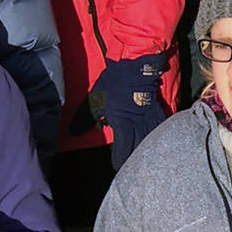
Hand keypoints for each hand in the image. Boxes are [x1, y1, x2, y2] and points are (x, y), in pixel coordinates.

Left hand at [89, 51, 170, 168]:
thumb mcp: (95, 101)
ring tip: (141, 157)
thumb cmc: (114, 84)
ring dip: (145, 150)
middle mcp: (140, 126)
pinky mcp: (159, 112)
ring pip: (152, 142)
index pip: (123, 152)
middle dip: (134, 160)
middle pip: (140, 151)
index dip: (119, 161)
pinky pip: (160, 130)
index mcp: (124, 126)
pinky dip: (157, 138)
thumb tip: (71, 133)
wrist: (135, 66)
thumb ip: (84, 119)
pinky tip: (155, 142)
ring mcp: (151, 120)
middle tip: (129, 165)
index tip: (116, 166)